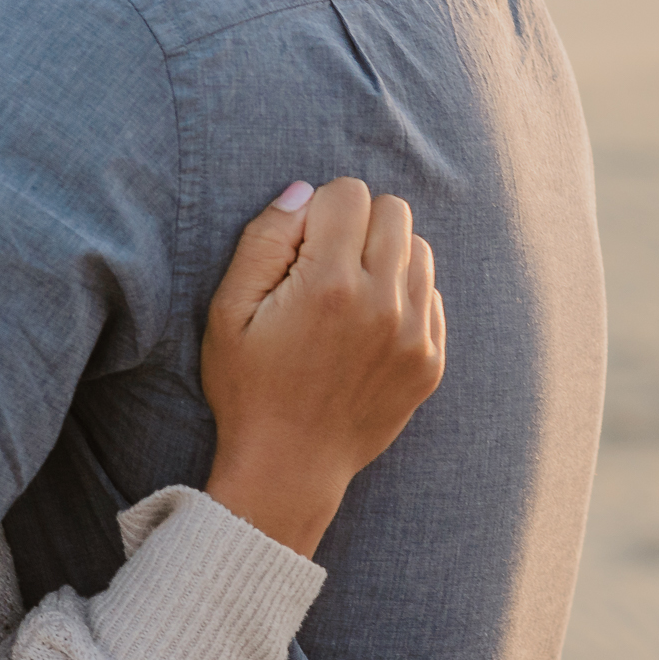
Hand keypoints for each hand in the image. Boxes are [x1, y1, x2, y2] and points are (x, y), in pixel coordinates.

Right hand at [198, 177, 447, 556]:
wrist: (289, 468)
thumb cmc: (249, 387)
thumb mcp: (228, 310)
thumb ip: (265, 238)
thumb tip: (304, 191)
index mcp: (330, 285)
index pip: (349, 193)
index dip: (317, 212)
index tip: (299, 251)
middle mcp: (382, 304)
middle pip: (393, 210)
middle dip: (356, 224)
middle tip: (325, 265)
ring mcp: (415, 335)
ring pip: (419, 248)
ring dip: (385, 256)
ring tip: (348, 295)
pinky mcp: (431, 361)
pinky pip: (431, 293)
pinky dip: (402, 296)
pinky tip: (366, 328)